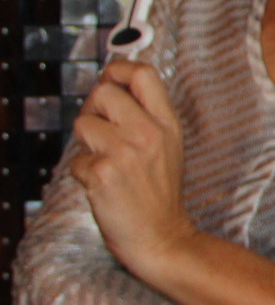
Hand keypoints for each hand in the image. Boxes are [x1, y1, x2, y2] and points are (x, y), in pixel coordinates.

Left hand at [67, 61, 196, 279]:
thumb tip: (110, 86)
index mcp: (167, 123)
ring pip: (83, 124)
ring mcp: (125, 152)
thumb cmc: (158, 193)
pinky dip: (83, 173)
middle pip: (104, 92)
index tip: (110, 80)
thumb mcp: (168, 145)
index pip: (143, 73)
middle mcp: (148, 133)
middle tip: (101, 130)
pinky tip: (102, 185)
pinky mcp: (102, 174)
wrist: (160, 236)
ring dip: (85, 143)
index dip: (118, 69)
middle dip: (93, 108)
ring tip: (104, 160)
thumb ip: (145, 115)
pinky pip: (76, 160)